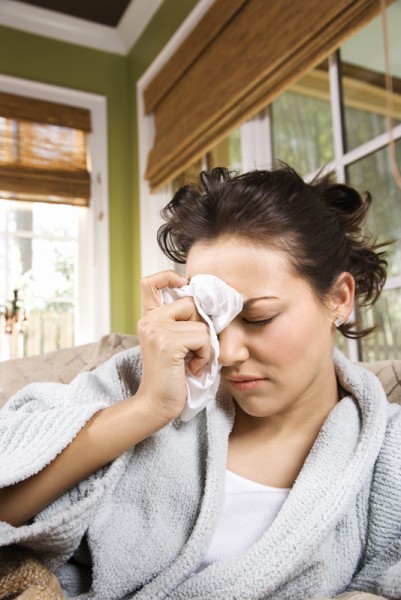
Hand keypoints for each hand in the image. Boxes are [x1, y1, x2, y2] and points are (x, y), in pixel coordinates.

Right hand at [136, 270, 209, 424]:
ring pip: (200, 322)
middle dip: (201, 325)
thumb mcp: (174, 344)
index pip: (150, 282)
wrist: (156, 405)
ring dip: (205, 345)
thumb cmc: (172, 377)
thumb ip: (181, 322)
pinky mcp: (168, 343)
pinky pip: (203, 337)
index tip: (183, 285)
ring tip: (192, 361)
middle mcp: (149, 320)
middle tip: (193, 350)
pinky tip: (192, 368)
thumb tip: (208, 304)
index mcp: (149, 318)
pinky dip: (205, 355)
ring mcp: (156, 330)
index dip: (169, 277)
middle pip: (190, 302)